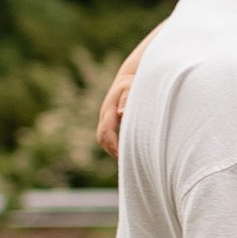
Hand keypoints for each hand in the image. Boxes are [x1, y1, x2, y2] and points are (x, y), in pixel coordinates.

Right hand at [95, 40, 149, 159]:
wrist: (129, 76)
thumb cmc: (135, 83)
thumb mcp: (133, 88)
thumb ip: (128, 100)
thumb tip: (122, 113)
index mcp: (110, 108)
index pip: (106, 130)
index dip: (113, 144)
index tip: (121, 155)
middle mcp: (105, 113)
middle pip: (101, 136)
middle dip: (111, 149)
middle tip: (124, 160)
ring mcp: (105, 116)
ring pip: (101, 137)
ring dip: (110, 148)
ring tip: (124, 158)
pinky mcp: (108, 119)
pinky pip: (106, 135)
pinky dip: (112, 144)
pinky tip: (124, 150)